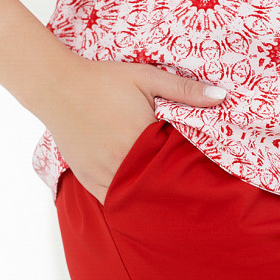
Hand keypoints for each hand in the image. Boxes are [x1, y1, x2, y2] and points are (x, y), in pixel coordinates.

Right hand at [45, 57, 228, 205]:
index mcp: (142, 137)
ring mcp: (104, 173)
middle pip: (159, 184)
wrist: (57, 86)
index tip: (206, 172)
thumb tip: (222, 97)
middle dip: (177, 187)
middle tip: (196, 194)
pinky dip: (128, 202)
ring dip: (153, 197)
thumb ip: (185, 90)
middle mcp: (123, 160)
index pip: (178, 163)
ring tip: (173, 201)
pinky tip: (143, 201)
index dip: (193, 168)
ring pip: (137, 197)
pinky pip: (113, 201)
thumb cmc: (104, 79)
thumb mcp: (147, 77)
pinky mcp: (88, 179)